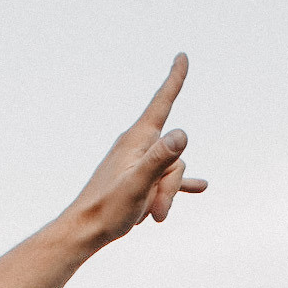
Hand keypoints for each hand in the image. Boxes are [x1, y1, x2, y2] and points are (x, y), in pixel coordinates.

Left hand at [61, 54, 208, 246]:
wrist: (86, 230)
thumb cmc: (107, 209)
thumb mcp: (137, 184)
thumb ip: (160, 159)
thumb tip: (182, 133)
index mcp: (136, 139)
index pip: (161, 103)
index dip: (174, 80)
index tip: (182, 57)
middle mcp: (139, 146)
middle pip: (175, 155)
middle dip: (172, 185)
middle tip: (154, 209)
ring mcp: (140, 163)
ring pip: (172, 172)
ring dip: (166, 197)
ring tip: (152, 216)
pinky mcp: (142, 181)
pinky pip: (168, 180)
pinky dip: (180, 187)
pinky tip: (201, 188)